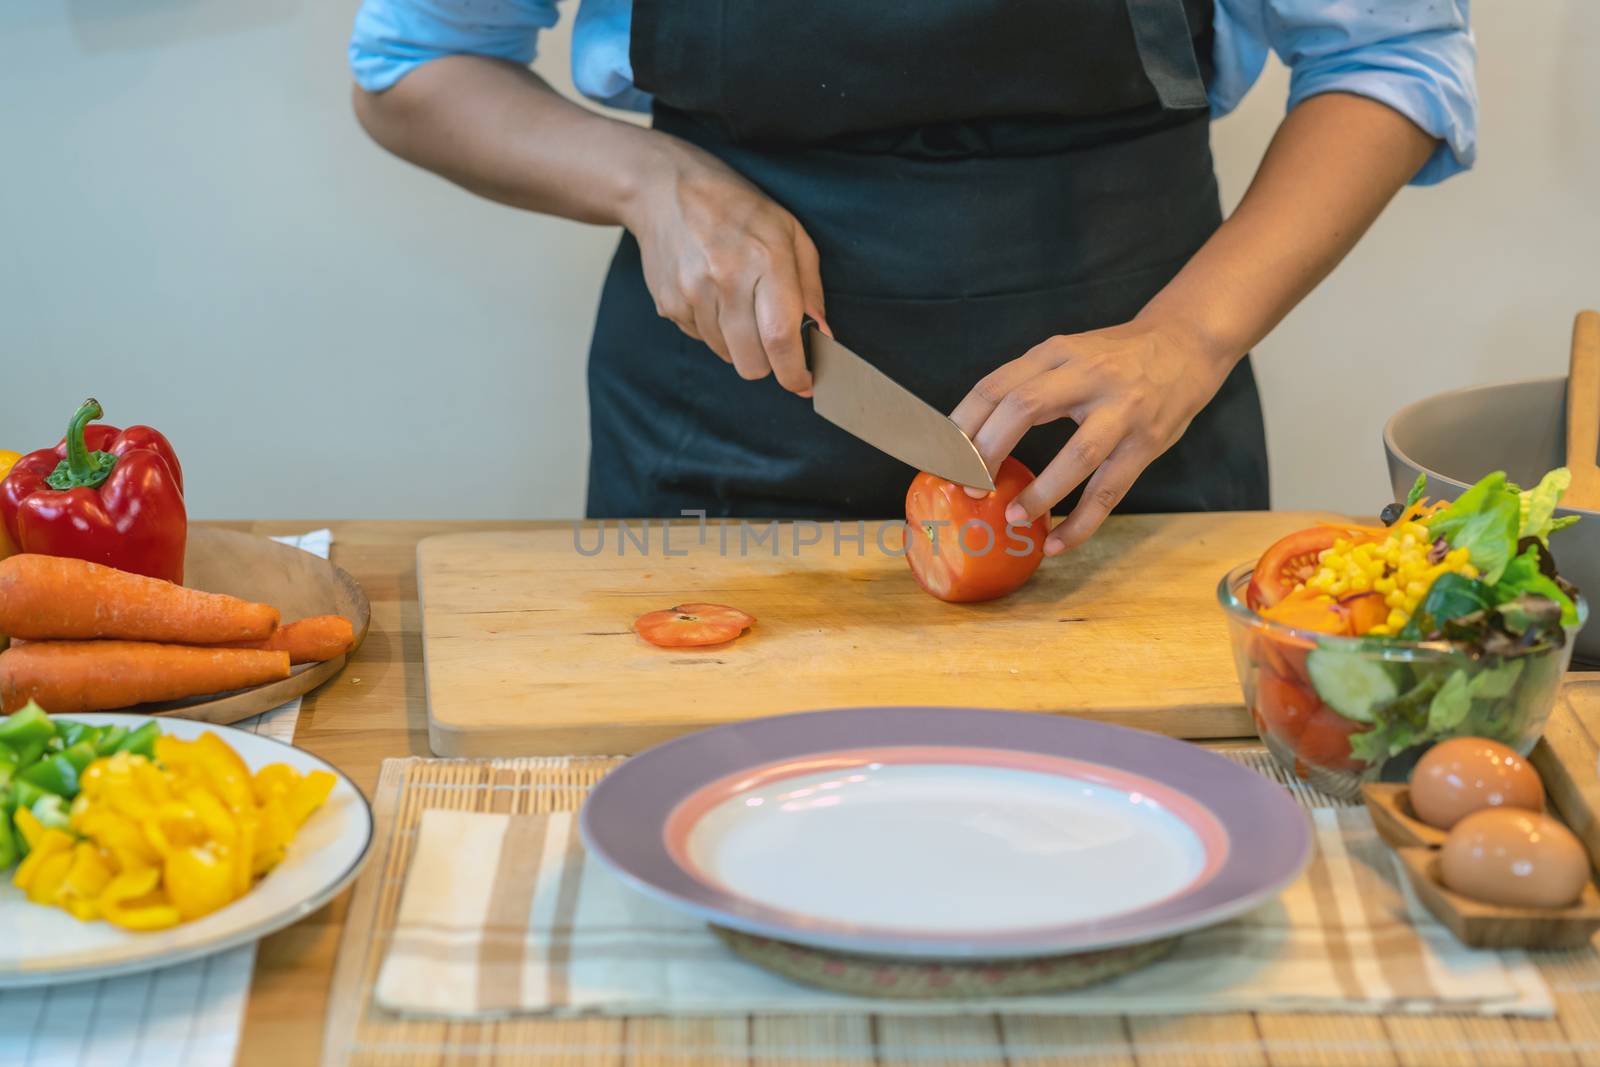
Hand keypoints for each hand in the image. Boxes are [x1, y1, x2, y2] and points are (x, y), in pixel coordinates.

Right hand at [625, 140, 827, 392]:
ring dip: (740, 343)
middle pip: (752, 362)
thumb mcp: (789, 232)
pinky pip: (701, 340)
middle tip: (774, 344)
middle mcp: (726, 280)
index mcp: (765, 260)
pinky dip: (714, 330)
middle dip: (769, 364)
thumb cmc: (737, 208)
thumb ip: (809, 286)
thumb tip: (822, 334)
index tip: (805, 383)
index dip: (795, 373)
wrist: (664, 189)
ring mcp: (692, 294)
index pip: (781, 338)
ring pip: (727, 356)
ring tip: (739, 302)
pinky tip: (713, 295)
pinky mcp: (669, 304)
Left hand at [950, 314, 1238, 554]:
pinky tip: (1057, 542)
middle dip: (987, 452)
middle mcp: (1087, 375)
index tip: (940, 459)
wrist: (1189, 343)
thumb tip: (968, 436)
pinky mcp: (1147, 442)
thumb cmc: (1115, 358)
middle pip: (1023, 408)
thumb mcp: (1066, 356)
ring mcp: (1122, 409)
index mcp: (1056, 354)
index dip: (962, 425)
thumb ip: (1025, 385)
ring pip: (1076, 454)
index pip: (994, 386)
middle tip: (969, 488)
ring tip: (1013, 518)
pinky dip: (1082, 522)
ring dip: (1040, 492)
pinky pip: (1111, 489)